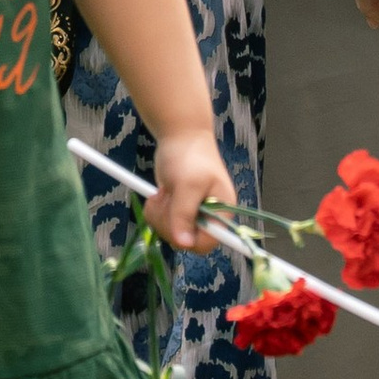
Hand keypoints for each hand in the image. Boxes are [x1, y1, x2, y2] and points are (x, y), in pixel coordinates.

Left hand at [148, 126, 235, 251]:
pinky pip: (163, 223)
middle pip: (186, 240)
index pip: (208, 242)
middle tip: (165, 199)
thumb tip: (183, 243)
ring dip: (160, 215)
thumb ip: (185, 213)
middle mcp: (209, 217)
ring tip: (162, 193)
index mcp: (222, 212)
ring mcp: (192, 214)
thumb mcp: (187, 184)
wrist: (180, 135)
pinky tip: (159, 194)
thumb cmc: (189, 156)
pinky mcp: (177, 210)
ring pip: (172, 233)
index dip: (189, 239)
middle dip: (169, 222)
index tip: (173, 223)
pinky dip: (156, 211)